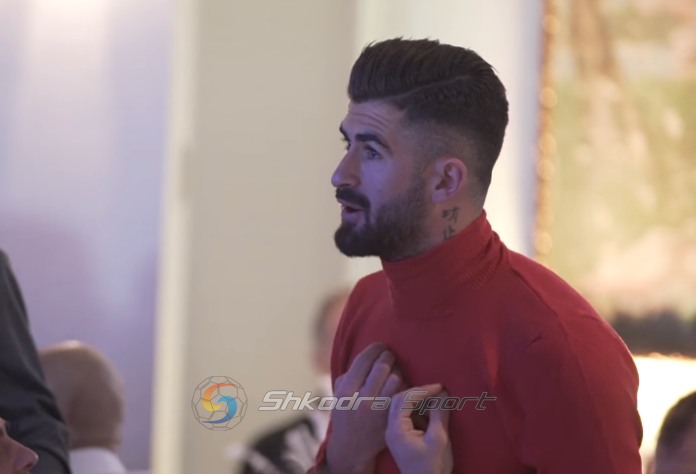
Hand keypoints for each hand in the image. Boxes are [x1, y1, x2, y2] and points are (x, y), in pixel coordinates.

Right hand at [326, 342, 403, 473]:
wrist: (352, 447)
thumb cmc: (346, 413)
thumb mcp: (339, 394)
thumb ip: (350, 374)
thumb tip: (369, 353)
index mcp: (346, 391)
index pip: (363, 360)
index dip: (375, 348)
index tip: (380, 345)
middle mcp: (361, 400)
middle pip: (382, 366)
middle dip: (388, 356)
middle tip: (389, 355)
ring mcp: (378, 411)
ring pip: (395, 378)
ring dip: (397, 370)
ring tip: (394, 369)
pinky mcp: (391, 418)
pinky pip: (403, 392)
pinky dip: (404, 384)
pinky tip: (400, 383)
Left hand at [386, 385, 452, 473]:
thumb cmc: (432, 467)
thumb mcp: (439, 440)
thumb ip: (439, 414)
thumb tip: (443, 393)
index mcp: (396, 429)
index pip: (404, 399)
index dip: (422, 390)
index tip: (439, 387)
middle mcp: (390, 429)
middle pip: (398, 400)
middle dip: (418, 392)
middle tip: (437, 390)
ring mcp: (394, 434)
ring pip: (401, 407)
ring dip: (418, 401)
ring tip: (436, 399)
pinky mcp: (400, 438)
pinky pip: (406, 416)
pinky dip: (418, 410)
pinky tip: (431, 411)